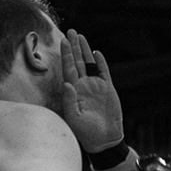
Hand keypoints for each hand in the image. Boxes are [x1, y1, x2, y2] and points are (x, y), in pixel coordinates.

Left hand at [58, 29, 124, 154]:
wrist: (104, 140)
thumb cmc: (86, 132)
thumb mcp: (74, 118)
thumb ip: (70, 101)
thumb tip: (67, 83)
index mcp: (73, 91)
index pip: (68, 69)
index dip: (66, 55)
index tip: (62, 41)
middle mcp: (83, 85)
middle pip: (78, 61)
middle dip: (74, 46)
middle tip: (71, 31)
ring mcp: (95, 86)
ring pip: (89, 63)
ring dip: (85, 50)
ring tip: (81, 36)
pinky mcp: (107, 89)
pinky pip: (103, 72)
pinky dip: (100, 62)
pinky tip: (96, 53)